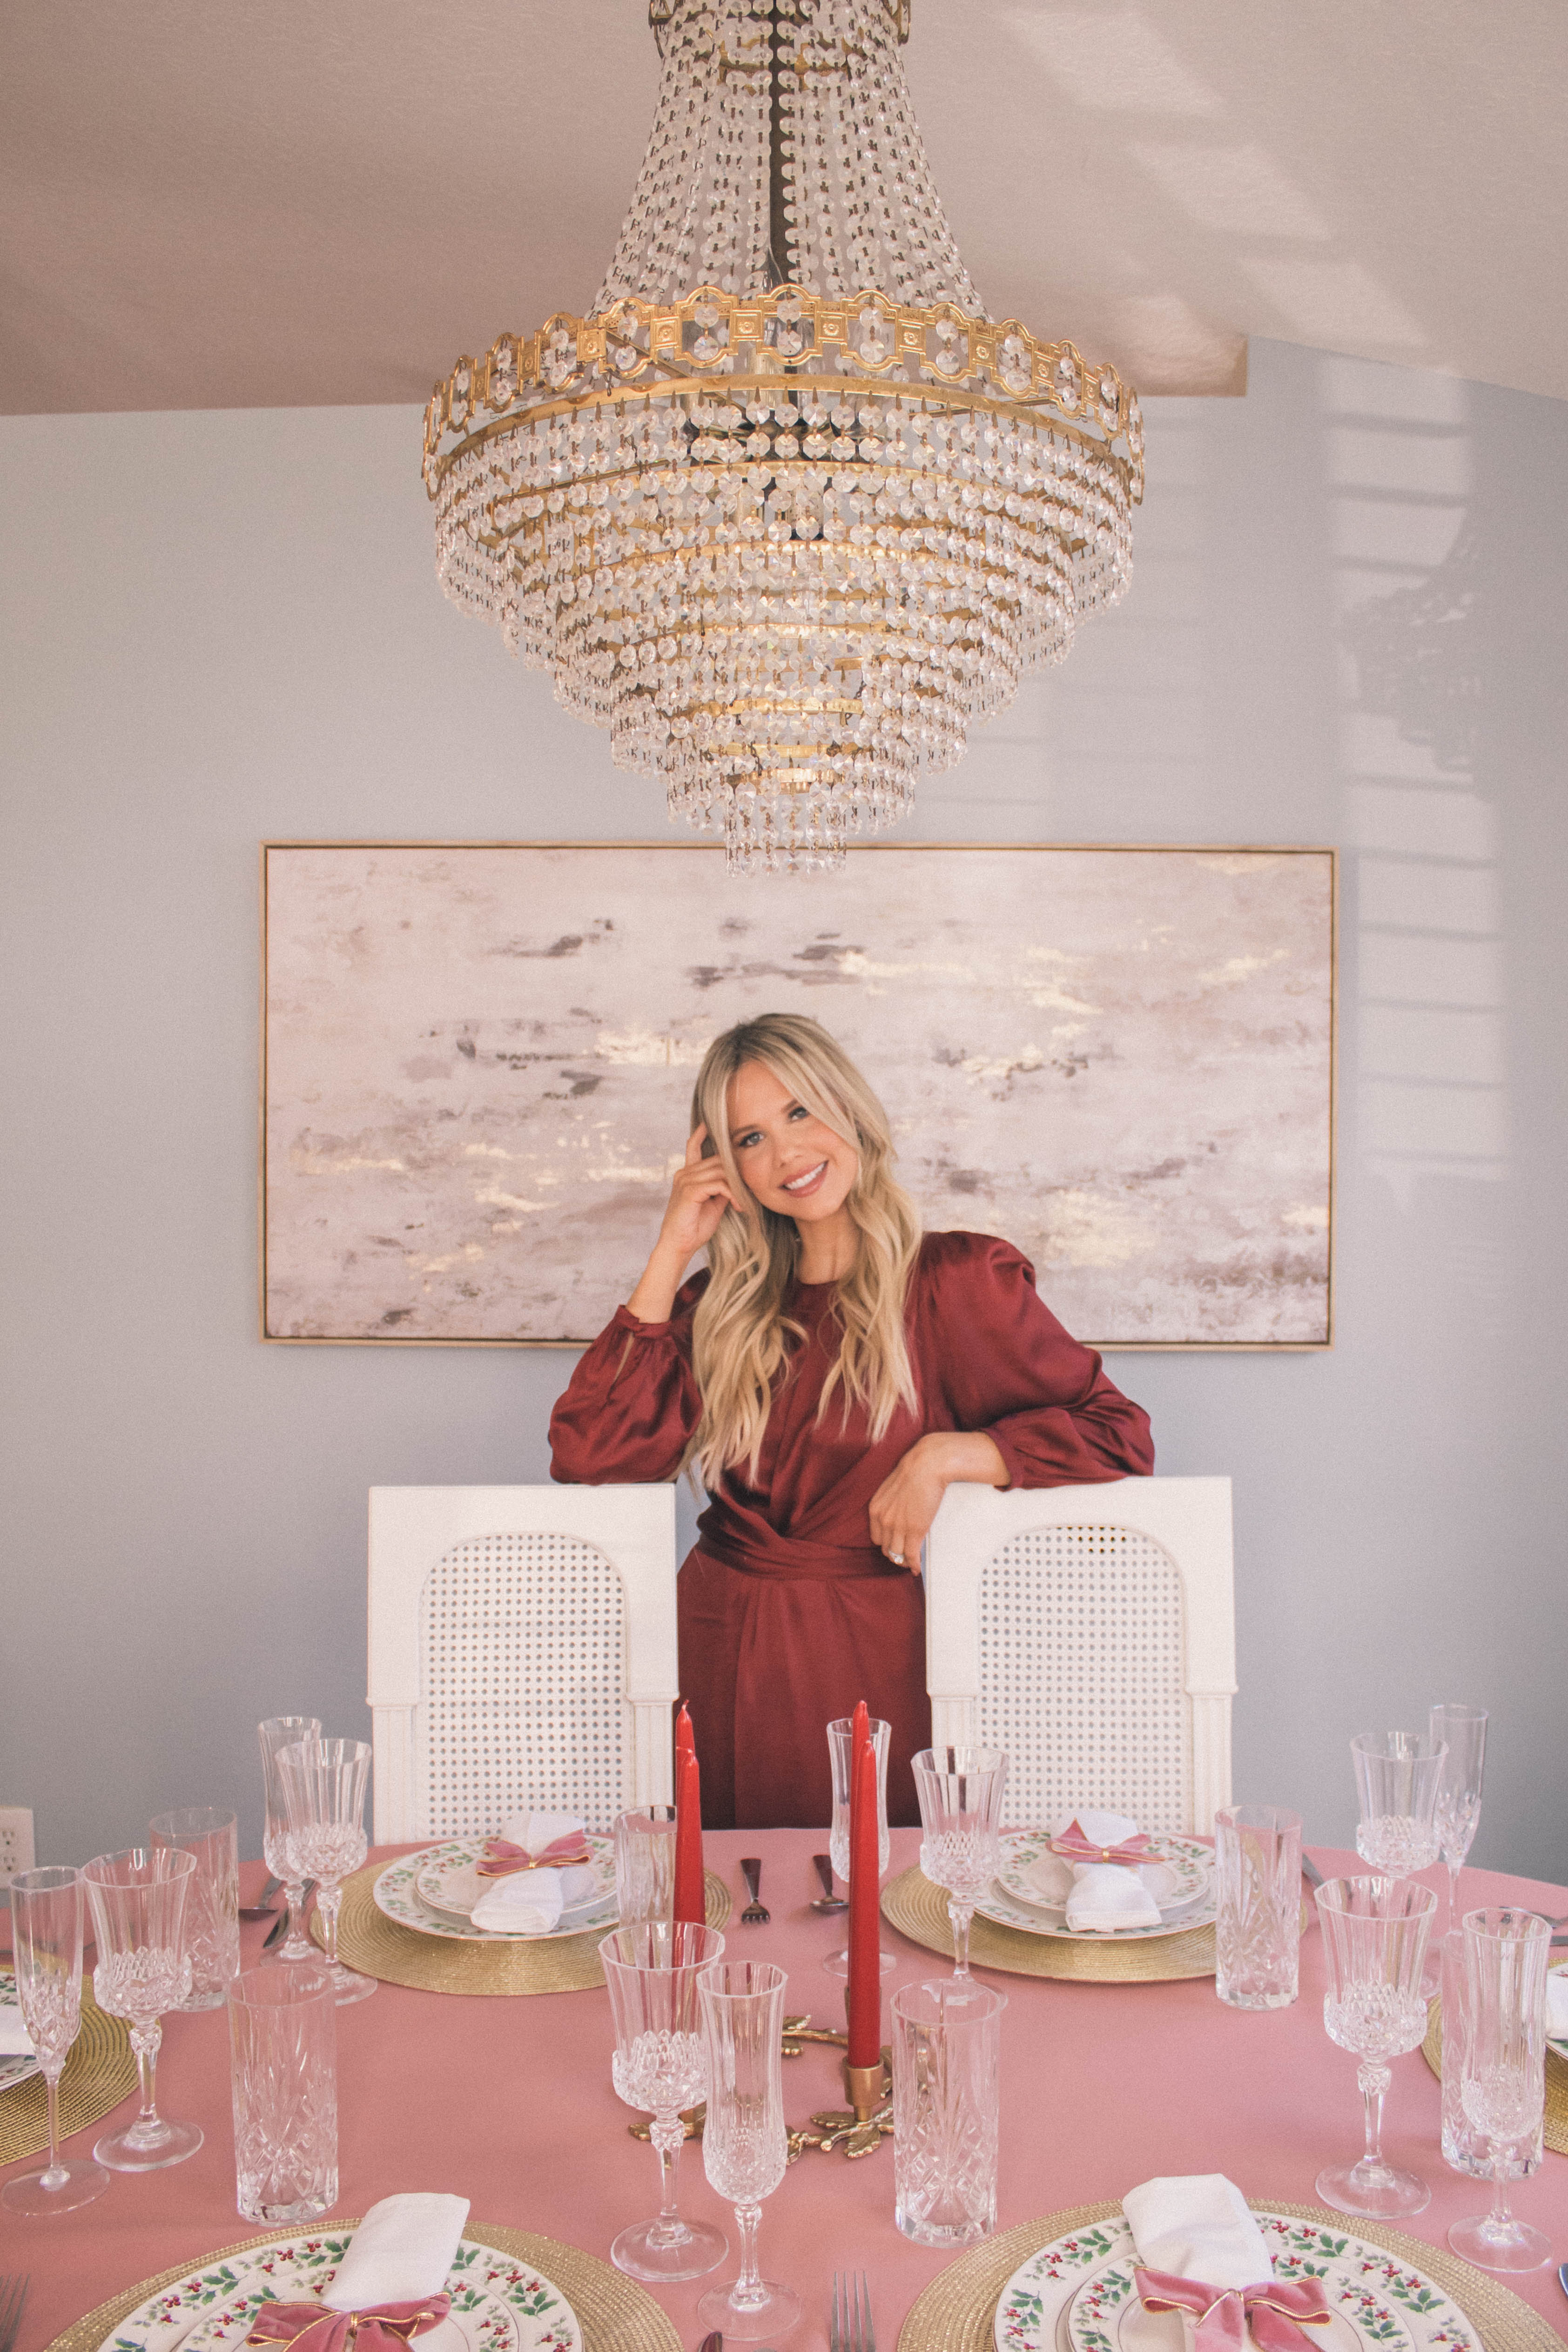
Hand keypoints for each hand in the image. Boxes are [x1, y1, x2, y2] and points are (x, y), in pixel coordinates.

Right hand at [657, 1123, 741, 1260]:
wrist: (679, 1245)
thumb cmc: (695, 1226)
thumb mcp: (713, 1202)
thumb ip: (721, 1187)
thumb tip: (736, 1178)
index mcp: (687, 1174)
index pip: (693, 1146)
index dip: (701, 1133)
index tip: (709, 1121)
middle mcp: (684, 1173)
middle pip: (718, 1159)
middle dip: (737, 1171)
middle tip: (751, 1187)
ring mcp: (685, 1180)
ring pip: (721, 1171)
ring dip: (738, 1186)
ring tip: (745, 1201)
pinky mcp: (689, 1190)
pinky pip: (718, 1184)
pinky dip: (732, 1194)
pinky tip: (738, 1206)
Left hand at [867, 1431, 1008, 1568]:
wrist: (927, 1465)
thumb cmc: (914, 1471)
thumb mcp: (892, 1487)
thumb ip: (891, 1502)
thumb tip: (898, 1512)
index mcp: (875, 1508)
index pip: (876, 1537)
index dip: (886, 1543)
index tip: (894, 1545)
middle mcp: (883, 1520)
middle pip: (885, 1548)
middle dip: (894, 1553)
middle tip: (905, 1555)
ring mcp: (898, 1527)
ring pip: (897, 1554)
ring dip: (904, 1561)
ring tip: (912, 1562)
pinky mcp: (914, 1531)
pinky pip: (911, 1555)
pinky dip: (914, 1564)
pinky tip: (918, 1568)